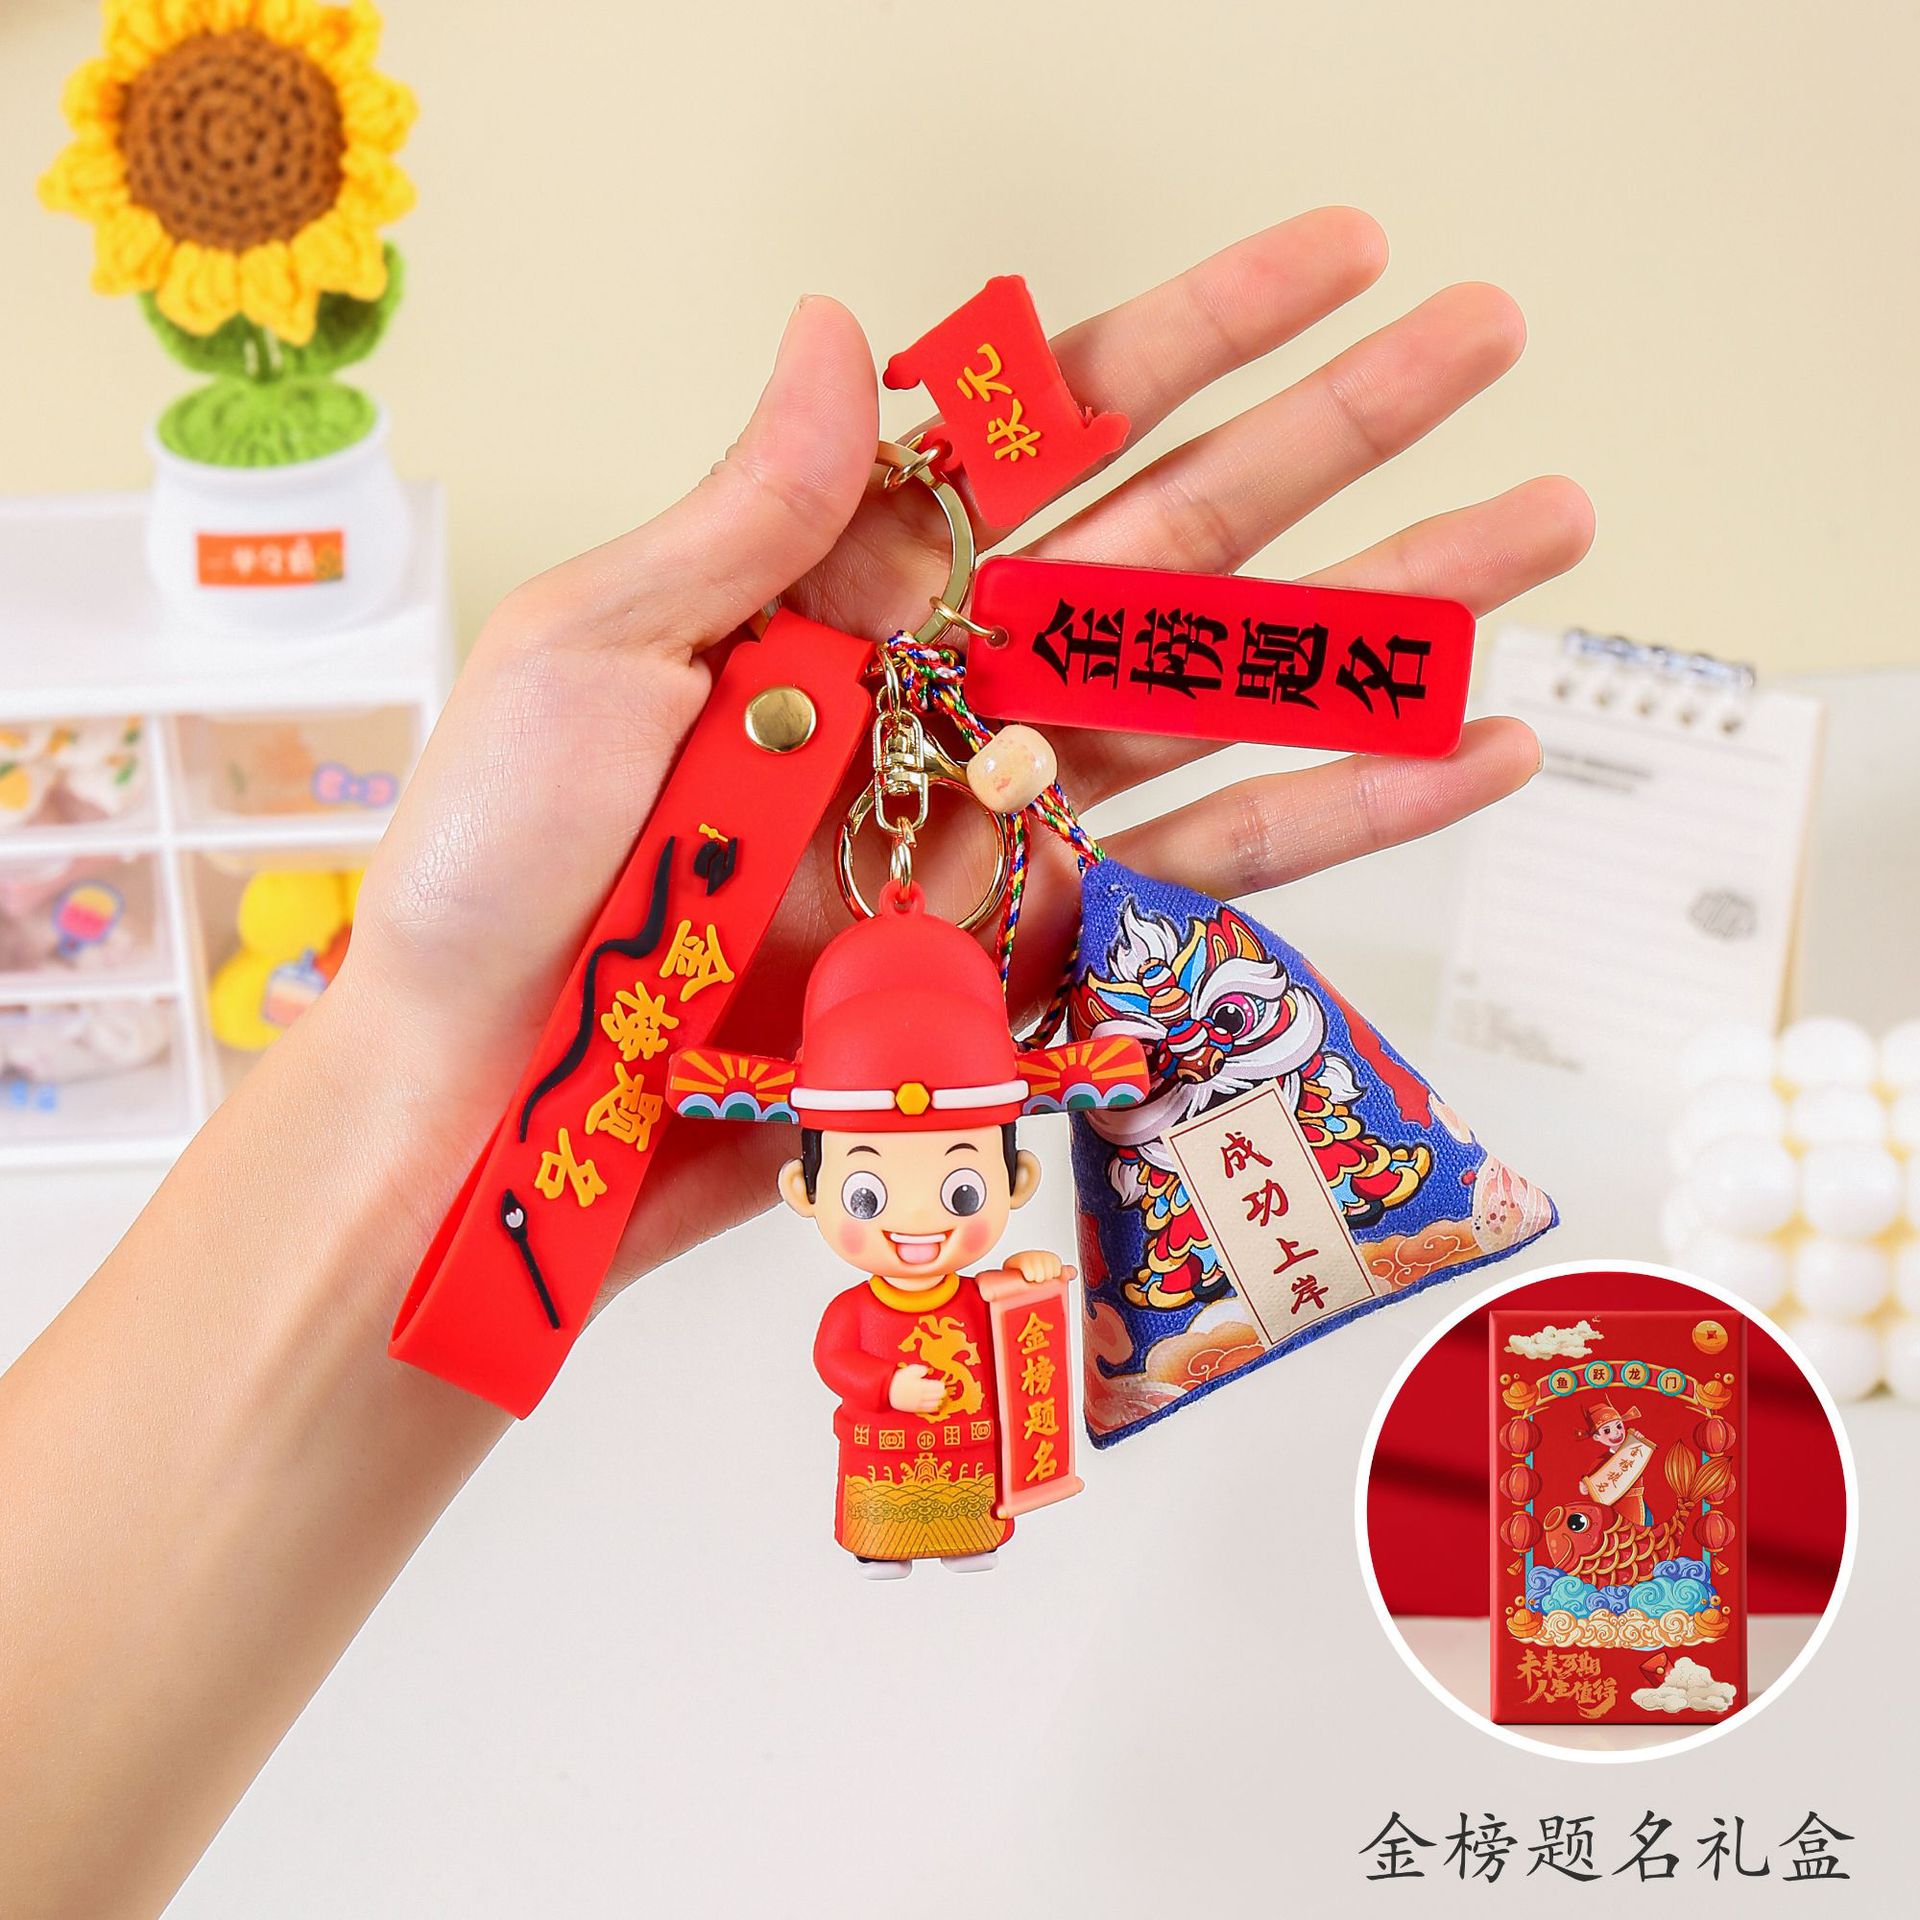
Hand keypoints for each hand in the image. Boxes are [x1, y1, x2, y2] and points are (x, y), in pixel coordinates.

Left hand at [340, 210, 1592, 1295]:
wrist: (495, 1111)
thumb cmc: (500, 878)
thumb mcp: (594, 659)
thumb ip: (747, 512)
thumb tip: (845, 332)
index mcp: (834, 592)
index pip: (1038, 431)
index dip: (1191, 339)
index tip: (1328, 261)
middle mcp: (937, 693)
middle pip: (1170, 544)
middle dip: (1336, 443)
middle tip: (1487, 347)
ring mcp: (996, 826)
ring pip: (1224, 701)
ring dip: (1386, 621)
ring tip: (1537, 540)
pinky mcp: (1029, 959)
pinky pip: (1205, 879)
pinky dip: (1339, 819)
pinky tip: (1464, 752)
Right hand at [888, 1365, 946, 1415]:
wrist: (888, 1391)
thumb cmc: (899, 1380)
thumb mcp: (909, 1370)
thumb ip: (919, 1369)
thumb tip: (926, 1370)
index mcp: (921, 1386)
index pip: (936, 1387)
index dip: (940, 1386)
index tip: (942, 1384)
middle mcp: (921, 1396)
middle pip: (936, 1396)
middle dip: (941, 1393)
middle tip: (943, 1391)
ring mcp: (918, 1403)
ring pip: (934, 1403)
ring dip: (939, 1400)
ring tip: (941, 1398)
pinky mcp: (915, 1408)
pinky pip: (927, 1409)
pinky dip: (933, 1407)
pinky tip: (936, 1405)